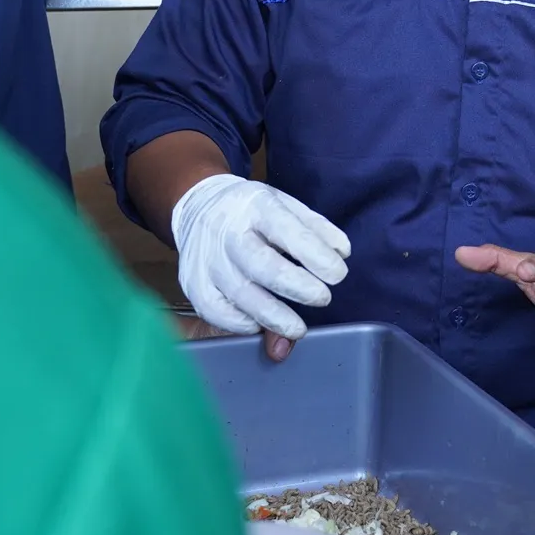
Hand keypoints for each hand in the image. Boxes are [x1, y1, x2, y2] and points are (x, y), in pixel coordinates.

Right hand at [171, 174, 349, 341]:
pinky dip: (240, 323)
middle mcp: (226, 231)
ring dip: (273, 316)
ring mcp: (206, 258)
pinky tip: (260, 325)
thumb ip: (316, 229)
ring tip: (298, 329)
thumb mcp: (286, 205)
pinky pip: (215, 311)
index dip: (315, 255)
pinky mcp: (192, 282)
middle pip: (261, 265)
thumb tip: (341, 255)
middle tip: (322, 298)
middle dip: (297, 286)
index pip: (287, 231)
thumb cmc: (252, 212)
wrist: (199, 206)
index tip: (338, 274)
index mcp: (255, 205)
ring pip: (240, 294)